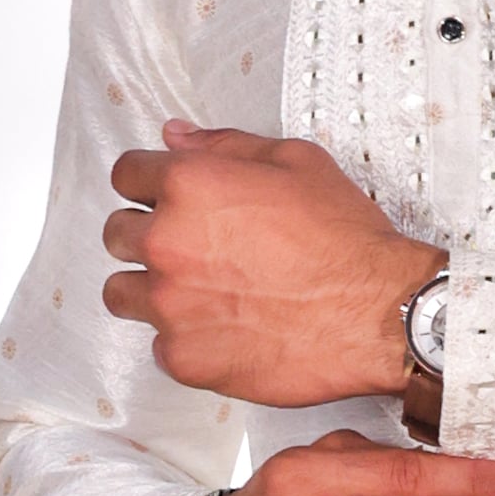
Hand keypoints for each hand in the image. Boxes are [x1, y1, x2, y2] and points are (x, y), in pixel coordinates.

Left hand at [107, 120, 441, 404]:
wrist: (378, 314)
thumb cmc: (345, 238)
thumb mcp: (295, 162)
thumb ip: (224, 146)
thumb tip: (174, 137)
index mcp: (189, 185)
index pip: (126, 174)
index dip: (147, 184)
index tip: (164, 198)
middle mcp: (168, 243)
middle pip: (116, 235)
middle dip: (145, 236)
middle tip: (189, 249)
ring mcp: (170, 305)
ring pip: (122, 294)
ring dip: (149, 289)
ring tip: (195, 294)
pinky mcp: (185, 358)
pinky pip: (159, 345)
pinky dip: (183, 339)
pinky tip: (223, 330)